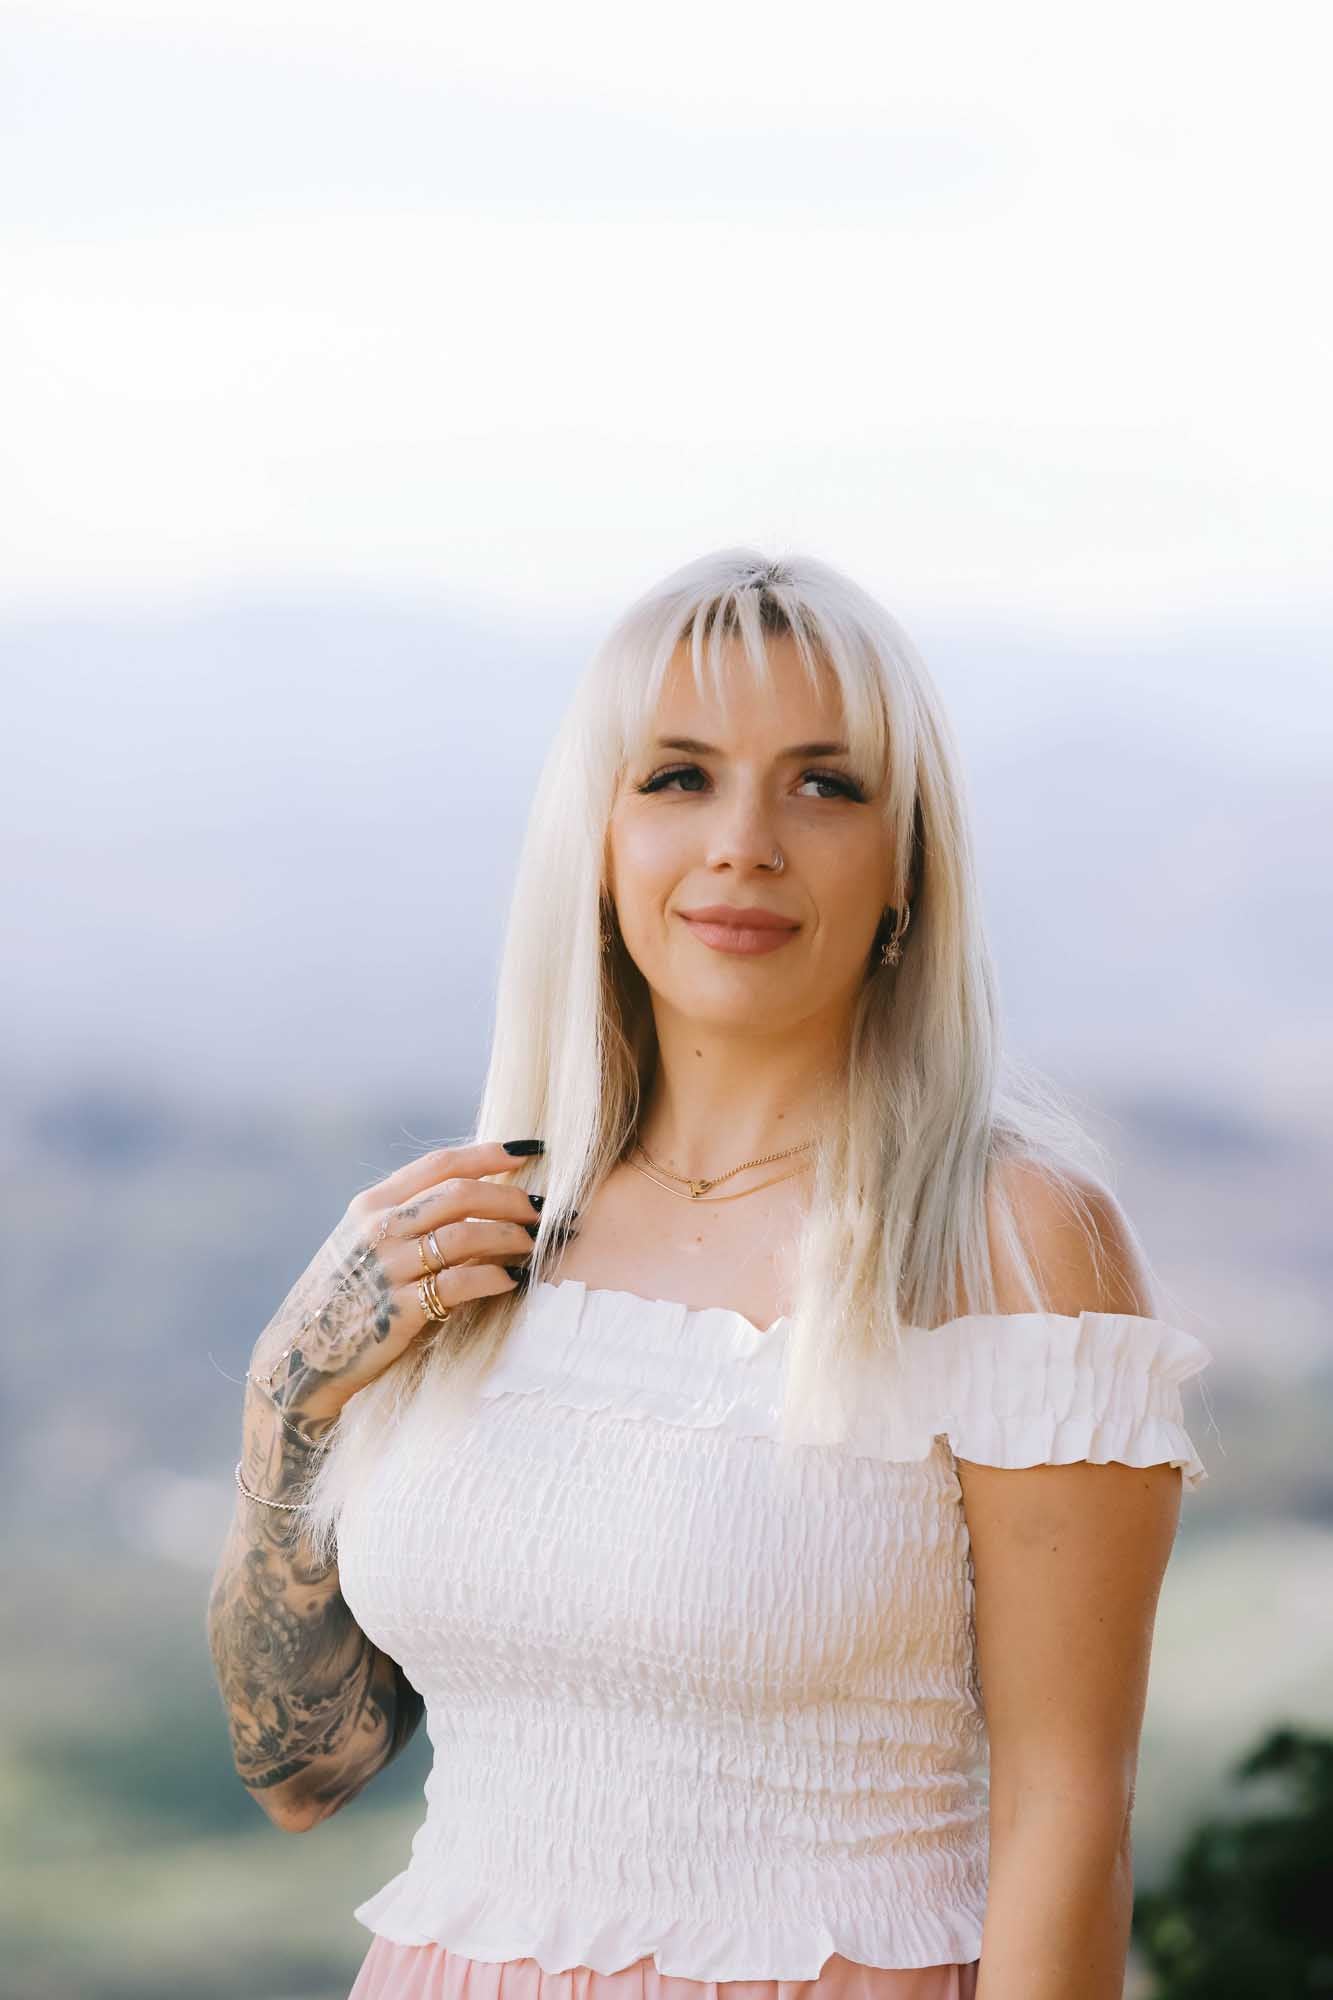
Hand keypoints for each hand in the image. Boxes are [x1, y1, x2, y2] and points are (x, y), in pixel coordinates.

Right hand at [247, 1139, 552, 1424]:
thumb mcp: (366, 1244)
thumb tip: (481, 1195)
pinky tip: (513, 1281)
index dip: (491, 1152)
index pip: (441, 1163)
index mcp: (372, 1204)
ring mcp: (387, 1268)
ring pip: (466, 1235)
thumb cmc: (348, 1297)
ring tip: (535, 1246)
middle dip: (512, 1199)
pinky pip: (460, 1284)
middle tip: (546, 1210)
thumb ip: (410, 1217)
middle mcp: (378, 1228)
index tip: (532, 1150)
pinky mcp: (399, 1311)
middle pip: (461, 1194)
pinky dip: (494, 1278)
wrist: (302, 1357)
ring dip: (511, 1238)